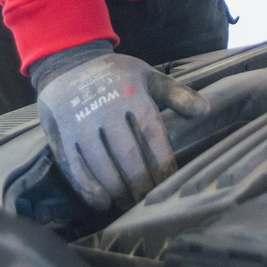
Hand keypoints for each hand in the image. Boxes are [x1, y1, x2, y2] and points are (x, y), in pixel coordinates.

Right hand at [31, 42, 209, 210]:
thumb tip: (205, 110)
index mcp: (131, 95)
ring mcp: (81, 124)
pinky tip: (103, 202)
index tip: (170, 182)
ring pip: (102, 166)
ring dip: (118, 190)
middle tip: (149, 200)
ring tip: (130, 204)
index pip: (152, 136)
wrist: (68, 62)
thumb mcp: (147, 76)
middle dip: (142, 183)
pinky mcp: (62, 135)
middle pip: (128, 156)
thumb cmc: (115, 75)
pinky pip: (75, 167)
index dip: (163, 163)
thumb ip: (176, 94)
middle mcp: (106, 110)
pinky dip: (89, 189)